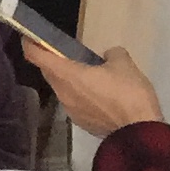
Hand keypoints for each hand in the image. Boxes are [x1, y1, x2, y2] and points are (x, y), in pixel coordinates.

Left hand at [28, 38, 165, 138]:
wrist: (139, 134)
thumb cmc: (128, 94)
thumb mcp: (125, 65)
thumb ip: (112, 54)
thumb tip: (108, 56)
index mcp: (66, 74)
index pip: (35, 55)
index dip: (30, 43)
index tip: (32, 36)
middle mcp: (61, 92)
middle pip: (48, 71)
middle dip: (54, 61)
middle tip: (70, 53)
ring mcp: (69, 109)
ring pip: (62, 88)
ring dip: (70, 80)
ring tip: (90, 74)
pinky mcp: (81, 122)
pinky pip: (75, 102)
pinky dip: (81, 95)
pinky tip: (99, 95)